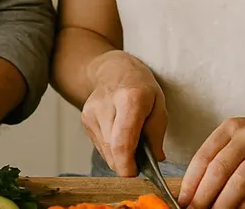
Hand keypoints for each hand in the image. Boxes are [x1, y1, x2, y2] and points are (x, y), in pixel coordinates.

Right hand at [81, 50, 167, 176]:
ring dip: (119, 155)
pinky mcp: (84, 119)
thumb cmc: (141, 87)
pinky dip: (111, 148)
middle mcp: (106, 106)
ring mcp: (91, 113)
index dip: (127, 165)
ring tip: (131, 141)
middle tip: (140, 160)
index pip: (122, 142)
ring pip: (105, 151)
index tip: (136, 173)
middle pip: (113, 150)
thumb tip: (154, 161)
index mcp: (130, 99)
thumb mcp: (159, 105)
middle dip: (127, 163)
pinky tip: (118, 133)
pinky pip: (100, 145)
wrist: (113, 70)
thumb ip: (157, 135)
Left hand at [178, 109, 244, 208]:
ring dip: (224, 202)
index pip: (204, 156)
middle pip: (219, 169)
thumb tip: (197, 185)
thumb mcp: (241, 135)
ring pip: (240, 180)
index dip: (191, 181)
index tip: (183, 199)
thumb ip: (222, 154)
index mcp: (231, 127)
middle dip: (203, 195)